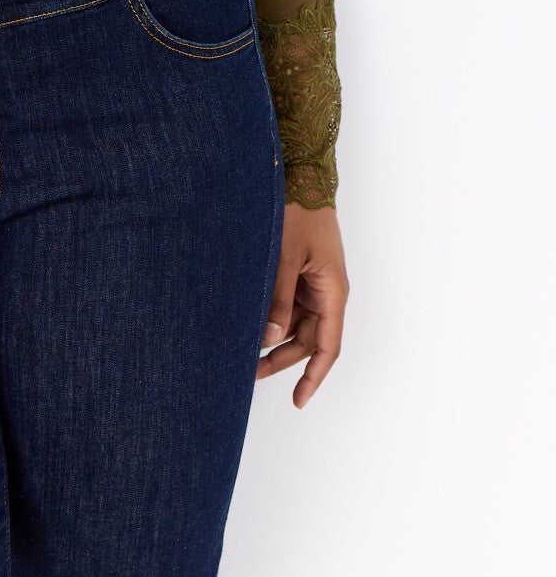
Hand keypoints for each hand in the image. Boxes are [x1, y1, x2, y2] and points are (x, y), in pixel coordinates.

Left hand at [256, 201, 347, 406]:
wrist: (301, 176)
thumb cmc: (298, 211)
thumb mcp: (284, 257)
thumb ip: (278, 299)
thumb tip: (270, 338)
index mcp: (332, 291)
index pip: (327, 347)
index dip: (314, 377)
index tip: (298, 400)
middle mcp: (327, 291)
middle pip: (308, 339)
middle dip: (281, 360)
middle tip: (248, 372)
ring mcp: (314, 281)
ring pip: (297, 324)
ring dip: (275, 338)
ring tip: (243, 350)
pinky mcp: (301, 271)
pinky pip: (290, 304)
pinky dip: (273, 317)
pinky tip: (250, 323)